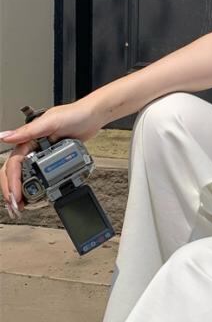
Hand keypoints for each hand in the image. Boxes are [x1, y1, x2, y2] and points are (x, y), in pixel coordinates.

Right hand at [0, 100, 94, 217]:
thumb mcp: (49, 122)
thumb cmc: (73, 115)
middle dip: (11, 190)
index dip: (12, 181)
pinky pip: (37, 177)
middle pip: (13, 172)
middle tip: (15, 207)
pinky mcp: (51, 161)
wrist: (92, 117)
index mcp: (28, 138)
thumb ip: (27, 132)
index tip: (14, 196)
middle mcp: (31, 147)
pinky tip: (33, 199)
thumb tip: (4, 137)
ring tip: (20, 207)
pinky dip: (33, 189)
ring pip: (23, 176)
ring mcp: (40, 155)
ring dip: (19, 192)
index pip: (13, 163)